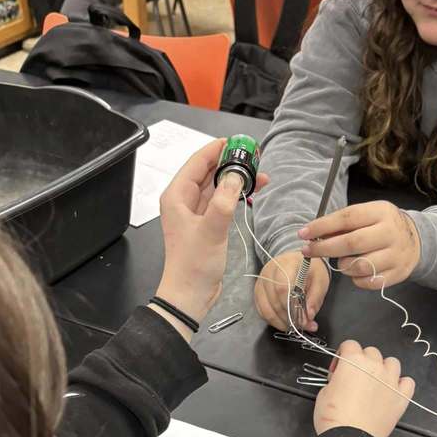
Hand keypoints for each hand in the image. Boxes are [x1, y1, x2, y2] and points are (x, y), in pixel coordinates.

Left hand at [155, 140, 267, 331]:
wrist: (191, 294)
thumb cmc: (193, 265)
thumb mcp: (211, 230)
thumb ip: (224, 200)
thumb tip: (236, 176)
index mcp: (177, 197)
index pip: (197, 163)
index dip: (217, 149)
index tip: (237, 142)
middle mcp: (184, 201)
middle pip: (208, 172)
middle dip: (230, 162)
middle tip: (253, 156)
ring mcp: (195, 213)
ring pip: (217, 186)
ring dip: (236, 179)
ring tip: (259, 173)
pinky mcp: (206, 224)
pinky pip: (221, 201)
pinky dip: (236, 194)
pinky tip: (252, 190)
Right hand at [254, 250, 329, 332]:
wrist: (296, 261)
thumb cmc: (309, 270)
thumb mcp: (320, 280)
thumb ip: (315, 298)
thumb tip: (309, 316)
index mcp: (286, 265)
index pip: (283, 288)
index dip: (292, 307)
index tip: (303, 319)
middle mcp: (269, 272)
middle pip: (274, 301)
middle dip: (289, 318)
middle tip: (303, 325)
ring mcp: (261, 282)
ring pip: (266, 309)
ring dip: (281, 322)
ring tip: (295, 326)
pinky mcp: (258, 292)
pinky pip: (262, 311)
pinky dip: (273, 320)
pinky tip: (285, 322)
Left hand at [299, 201, 420, 289]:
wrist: (417, 241)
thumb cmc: (382, 226)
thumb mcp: (367, 216)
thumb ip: (342, 224)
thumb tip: (313, 234)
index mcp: (381, 212)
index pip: (347, 218)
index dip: (322, 226)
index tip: (303, 234)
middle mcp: (391, 232)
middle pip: (351, 243)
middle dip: (325, 248)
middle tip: (308, 252)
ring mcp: (396, 255)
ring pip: (359, 266)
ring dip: (343, 266)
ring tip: (343, 261)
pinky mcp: (398, 274)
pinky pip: (368, 282)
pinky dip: (356, 279)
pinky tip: (356, 271)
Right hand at [313, 341, 414, 436]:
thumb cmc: (332, 416)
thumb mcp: (324, 392)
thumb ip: (336, 378)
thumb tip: (342, 379)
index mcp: (353, 361)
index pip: (349, 344)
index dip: (341, 356)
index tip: (338, 370)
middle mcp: (375, 366)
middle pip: (371, 351)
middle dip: (362, 361)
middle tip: (354, 378)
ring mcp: (391, 381)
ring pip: (392, 362)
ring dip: (383, 368)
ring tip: (375, 383)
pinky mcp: (401, 397)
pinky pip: (408, 382)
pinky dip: (401, 384)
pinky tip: (392, 392)